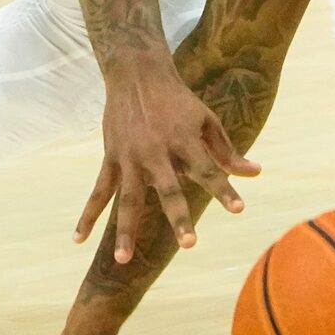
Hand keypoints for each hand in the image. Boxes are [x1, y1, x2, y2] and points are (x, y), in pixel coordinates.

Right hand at [75, 62, 256, 264]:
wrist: (136, 74)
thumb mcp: (206, 119)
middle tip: (189, 244)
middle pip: (168, 190)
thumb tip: (255, 173)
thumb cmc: (178, 100)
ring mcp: (129, 157)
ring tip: (123, 261)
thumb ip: (226, 151)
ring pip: (127, 199)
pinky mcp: (111, 158)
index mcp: (183, 139)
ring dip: (125, 231)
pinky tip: (78, 239)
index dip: (223, 189)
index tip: (238, 209)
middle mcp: (156, 151)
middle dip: (178, 217)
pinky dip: (87, 215)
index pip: (207, 169)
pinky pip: (98, 191)